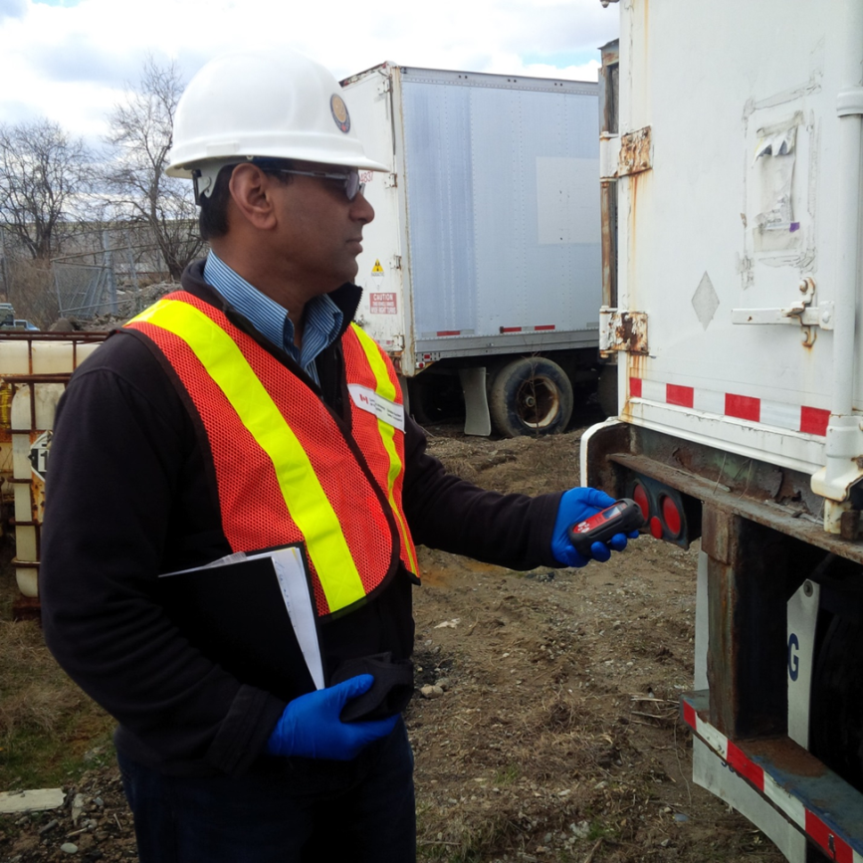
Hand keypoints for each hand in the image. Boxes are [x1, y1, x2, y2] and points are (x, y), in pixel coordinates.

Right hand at [266, 674, 398, 759]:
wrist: (277, 733)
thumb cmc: (304, 717)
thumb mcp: (329, 699)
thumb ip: (351, 689)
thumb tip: (370, 681)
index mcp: (352, 740)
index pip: (381, 729)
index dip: (391, 714)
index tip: (396, 698)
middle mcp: (349, 750)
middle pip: (373, 733)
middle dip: (380, 716)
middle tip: (383, 695)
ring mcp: (339, 751)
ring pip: (362, 735)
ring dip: (367, 720)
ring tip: (370, 698)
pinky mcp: (331, 747)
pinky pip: (352, 736)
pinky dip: (357, 724)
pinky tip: (354, 708)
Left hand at [551, 487, 634, 567]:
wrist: (545, 514)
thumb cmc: (566, 504)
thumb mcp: (582, 495)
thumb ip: (597, 496)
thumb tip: (612, 502)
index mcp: (603, 524)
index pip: (622, 530)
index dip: (629, 532)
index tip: (633, 530)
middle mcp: (598, 537)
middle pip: (614, 545)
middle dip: (619, 542)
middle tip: (618, 537)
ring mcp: (587, 548)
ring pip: (601, 555)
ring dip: (602, 551)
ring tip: (597, 544)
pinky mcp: (574, 556)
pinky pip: (578, 560)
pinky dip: (576, 556)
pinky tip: (572, 548)